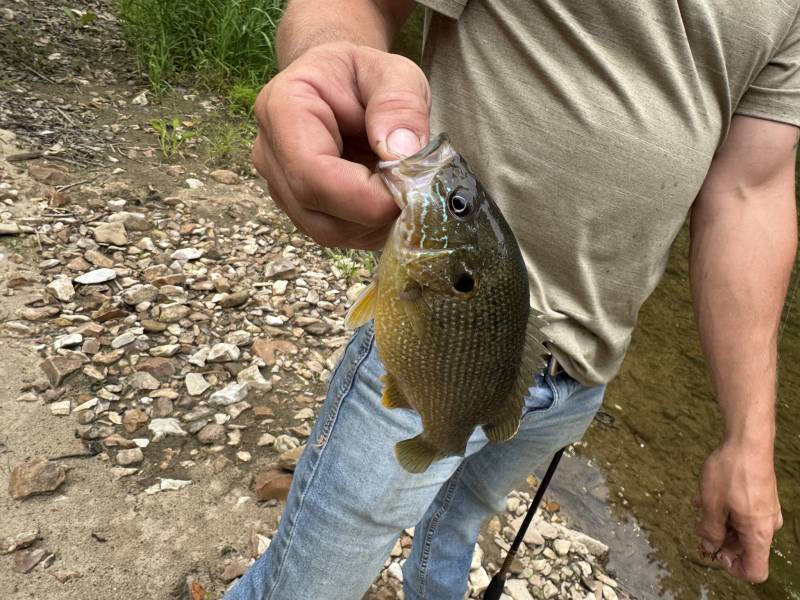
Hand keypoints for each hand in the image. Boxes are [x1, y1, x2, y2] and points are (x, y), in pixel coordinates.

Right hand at [252, 41, 430, 248]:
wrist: (344, 87)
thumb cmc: (364, 77)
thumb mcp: (394, 73)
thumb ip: (400, 104)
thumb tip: (402, 152)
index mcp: (282, 108)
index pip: (310, 172)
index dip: (363, 194)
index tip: (408, 189)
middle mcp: (271, 154)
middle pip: (316, 211)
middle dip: (373, 212)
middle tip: (415, 190)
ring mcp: (281, 188)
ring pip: (327, 231)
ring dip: (374, 224)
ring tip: (401, 188)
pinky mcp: (301, 211)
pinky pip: (337, 235)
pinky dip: (370, 227)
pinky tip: (387, 199)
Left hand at [692, 443, 782, 581]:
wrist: (747, 441)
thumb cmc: (731, 473)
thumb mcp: (713, 505)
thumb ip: (710, 531)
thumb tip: (709, 547)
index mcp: (758, 534)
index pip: (755, 571)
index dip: (733, 569)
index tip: (714, 554)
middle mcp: (766, 526)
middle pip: (744, 548)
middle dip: (719, 541)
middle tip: (698, 529)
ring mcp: (765, 511)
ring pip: (740, 527)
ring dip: (718, 522)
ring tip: (699, 506)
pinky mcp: (761, 497)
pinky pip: (742, 512)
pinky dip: (724, 509)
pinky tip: (703, 496)